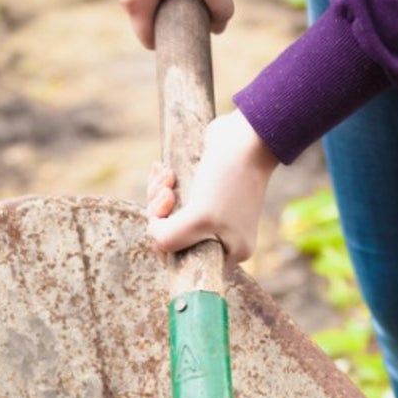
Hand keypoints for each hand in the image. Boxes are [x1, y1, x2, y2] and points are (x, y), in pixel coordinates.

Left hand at [145, 111, 278, 265]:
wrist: (243, 137)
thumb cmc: (228, 179)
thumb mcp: (199, 219)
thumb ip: (171, 238)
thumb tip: (154, 235)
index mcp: (230, 252)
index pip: (183, 261)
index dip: (165, 241)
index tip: (164, 219)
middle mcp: (223, 236)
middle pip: (173, 236)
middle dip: (159, 214)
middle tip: (166, 193)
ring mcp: (213, 214)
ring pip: (169, 215)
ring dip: (158, 194)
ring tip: (166, 176)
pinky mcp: (203, 192)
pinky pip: (172, 197)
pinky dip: (162, 184)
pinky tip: (161, 169)